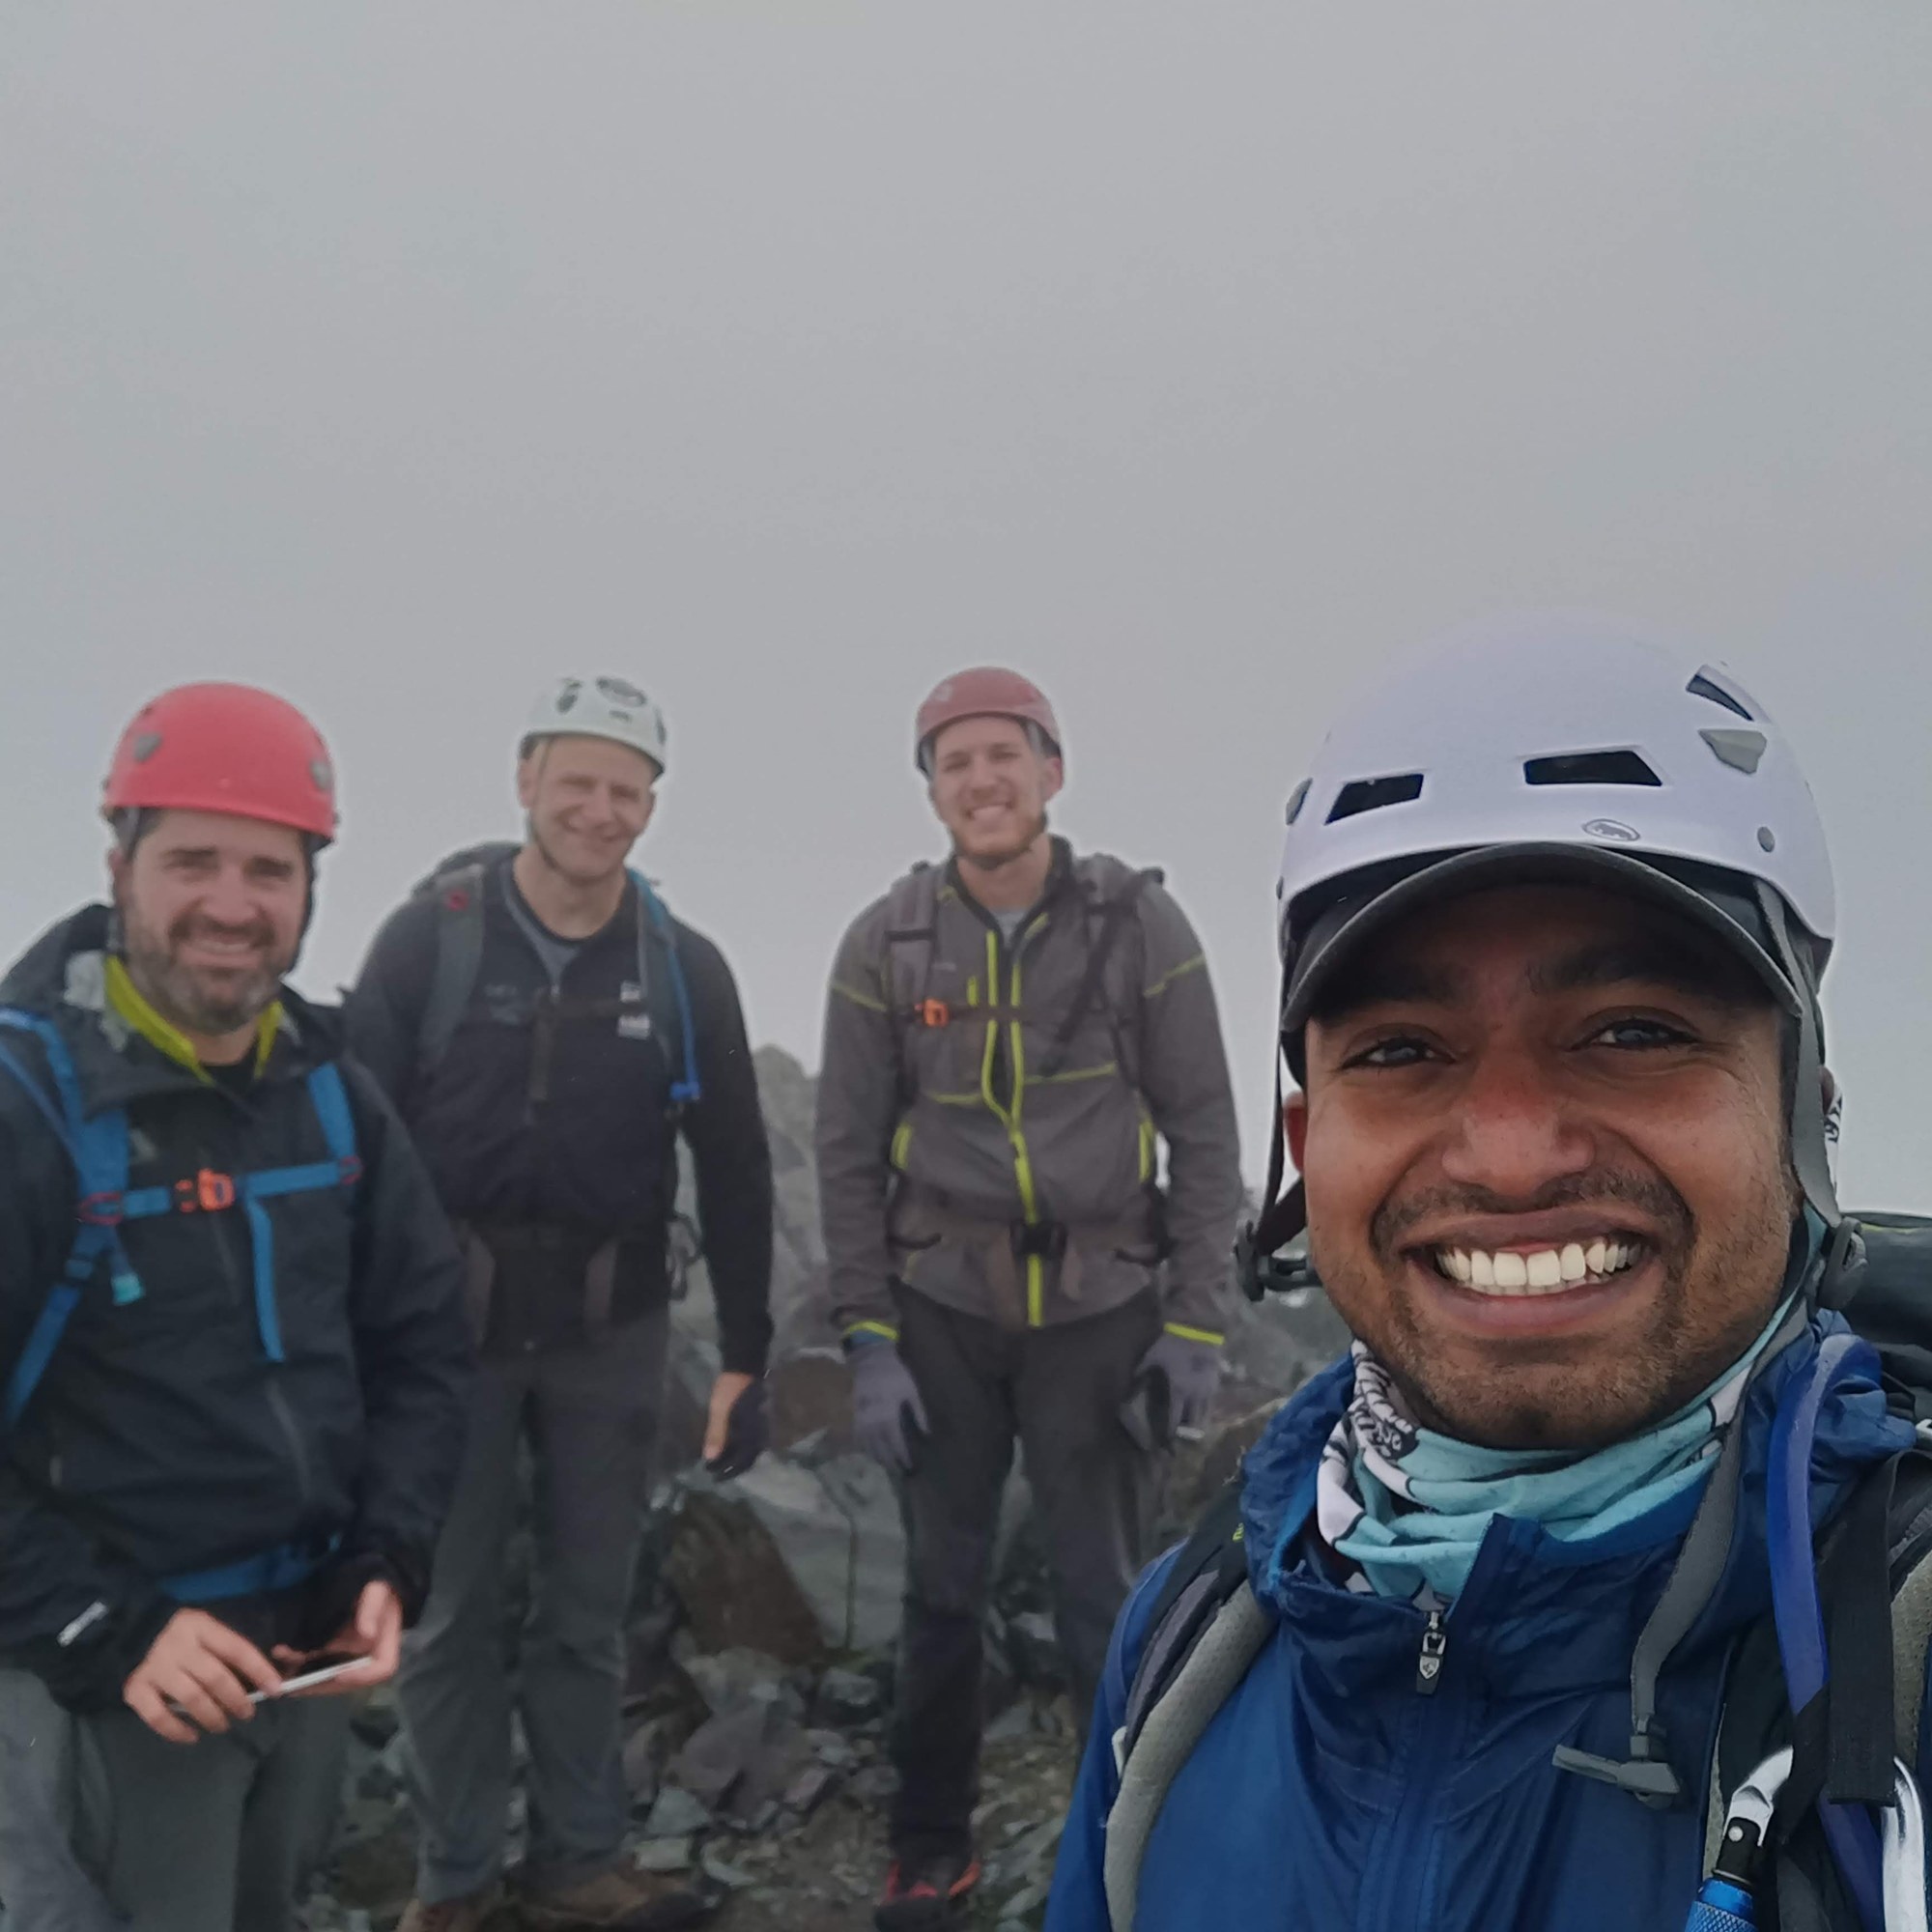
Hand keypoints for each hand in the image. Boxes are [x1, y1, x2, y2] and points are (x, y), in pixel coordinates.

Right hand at [124, 1609, 280, 1743]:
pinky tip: (191, 1737)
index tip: (276, 1689)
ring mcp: (155, 1668)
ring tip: (223, 1725)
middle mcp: (179, 1647)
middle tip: (247, 1713)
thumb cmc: (178, 1634)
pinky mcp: (135, 1689)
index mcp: (201, 1627)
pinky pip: (158, 1716)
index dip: (259, 1670)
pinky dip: (177, 1730)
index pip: (237, 1649)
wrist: (128, 1631)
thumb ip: (226, 1649)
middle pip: (215, 1677)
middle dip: (236, 1700)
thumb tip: (260, 1677)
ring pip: (191, 1698)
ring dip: (212, 1716)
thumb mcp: (204, 1629)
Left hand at [272, 1581, 402, 1695]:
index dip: (361, 1677)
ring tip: (282, 1675)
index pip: (383, 1669)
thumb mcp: (377, 1591)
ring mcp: (348, 1657)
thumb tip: (367, 1634)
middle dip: (320, 1683)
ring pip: (328, 1676)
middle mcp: (367, 1658)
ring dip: (305, 1677)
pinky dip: (300, 1666)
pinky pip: (318, 1664)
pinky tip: (283, 1661)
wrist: (368, 1581)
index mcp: (386, 1645)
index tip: (339, 1674)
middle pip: (349, 1680)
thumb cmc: (377, 1587)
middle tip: (297, 1685)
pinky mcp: (333, 1652)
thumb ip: (372, 1608)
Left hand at [703, 1372, 768, 1477]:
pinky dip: (737, 1445)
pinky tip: (728, 1444)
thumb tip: (710, 1458)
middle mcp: (758, 1432)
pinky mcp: (754, 1418)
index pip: (742, 1461)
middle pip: (747, 1457)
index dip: (728, 1471)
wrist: (745, 1366)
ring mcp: (758, 1425)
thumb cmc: (731, 1389)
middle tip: (715, 1471)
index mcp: (751, 1434)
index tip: (713, 1477)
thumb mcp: (720, 1411)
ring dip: (734, 1456)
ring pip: (748, 1448)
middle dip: (731, 1466)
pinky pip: (747, 1438)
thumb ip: (716, 1434)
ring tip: (719, 1460)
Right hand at [849, 1341, 928, 1475]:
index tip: (912, 1466)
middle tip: (902, 1471)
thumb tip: (928, 1434)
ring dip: (879, 1458)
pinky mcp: (854, 1417)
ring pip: (868, 1447)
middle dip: (892, 1463)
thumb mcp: (912, 1390)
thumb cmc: (896, 1375)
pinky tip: (874, 1452)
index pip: (896, 1444)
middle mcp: (872, 1423)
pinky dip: (867, 1448)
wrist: (871, 1360)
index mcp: (888, 1416)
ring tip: (889, 1465)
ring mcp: (860, 1421)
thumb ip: (920, 1413)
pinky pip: (859, 1439)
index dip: (904, 1457)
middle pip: (881, 1450)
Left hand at [1123, 1329, 1221, 1450]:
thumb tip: (1124, 1395)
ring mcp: (1209, 1386)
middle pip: (1193, 1424)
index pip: (1173, 1422)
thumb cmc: (1168, 1338)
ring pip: (1206, 1414)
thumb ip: (1138, 1376)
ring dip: (1197, 1424)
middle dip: (1185, 1436)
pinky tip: (1199, 1410)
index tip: (1162, 1447)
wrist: (1195, 1322)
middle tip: (1178, 1445)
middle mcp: (1195, 1394)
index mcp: (1178, 1390)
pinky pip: (1212, 1400)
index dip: (1167, 1436)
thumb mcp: (1149, 1356)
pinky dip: (1205, 1409)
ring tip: (1190, 1433)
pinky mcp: (1216, 1378)